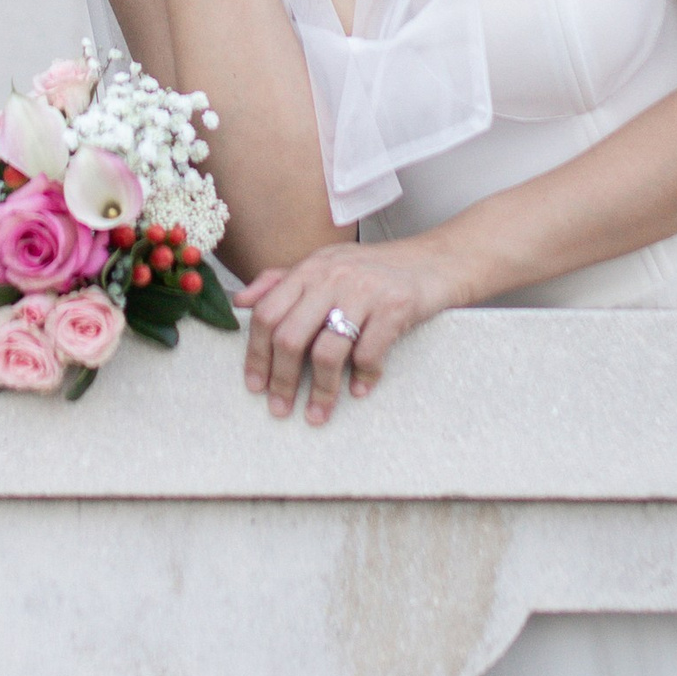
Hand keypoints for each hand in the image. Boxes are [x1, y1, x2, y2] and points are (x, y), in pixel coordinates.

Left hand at [238, 235, 465, 421]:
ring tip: (318, 413)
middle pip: (290, 337)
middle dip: (282, 380)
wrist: (434, 261)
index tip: (254, 386)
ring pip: (327, 351)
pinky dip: (362, 378)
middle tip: (280, 408)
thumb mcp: (325, 265)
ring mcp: (364, 291)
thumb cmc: (375, 269)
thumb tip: (242, 302)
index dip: (255, 354)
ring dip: (321, 391)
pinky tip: (360, 390)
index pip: (267, 313)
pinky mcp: (396, 306)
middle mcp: (332, 276)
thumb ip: (282, 281)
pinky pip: (369, 354)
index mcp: (310, 268)